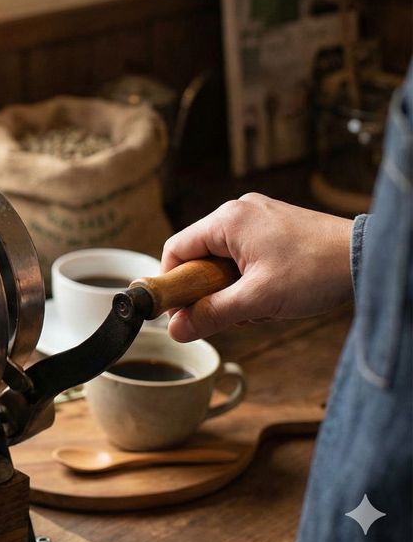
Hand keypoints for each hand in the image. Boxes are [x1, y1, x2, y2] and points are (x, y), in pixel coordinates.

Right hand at [161, 193, 354, 341]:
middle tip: (229, 313)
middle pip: (200, 255)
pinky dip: (250, 279)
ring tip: (260, 305)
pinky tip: (271, 295)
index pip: (176, 249)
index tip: (179, 311)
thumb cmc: (316, 272)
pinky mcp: (275, 227)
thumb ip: (212, 314)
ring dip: (233, 288)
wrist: (369, 259)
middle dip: (210, 290)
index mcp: (228, 220)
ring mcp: (259, 217)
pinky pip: (245, 255)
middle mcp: (239, 211)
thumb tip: (175, 330)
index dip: (172, 283)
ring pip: (224, 259)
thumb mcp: (258, 300)